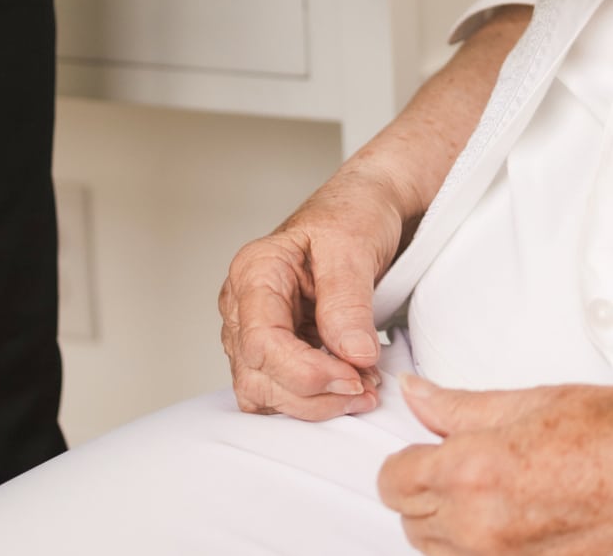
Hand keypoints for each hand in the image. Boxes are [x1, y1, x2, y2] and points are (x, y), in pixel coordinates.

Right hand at [217, 174, 405, 420]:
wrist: (367, 209)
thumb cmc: (354, 215)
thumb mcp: (354, 247)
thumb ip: (348, 304)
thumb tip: (353, 357)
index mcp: (255, 271)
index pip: (261, 342)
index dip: (305, 371)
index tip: (354, 376)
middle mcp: (245, 305)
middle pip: (257, 376)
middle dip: (314, 393)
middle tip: (367, 386)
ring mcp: (257, 330)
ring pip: (265, 393)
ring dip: (315, 403)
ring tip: (364, 387)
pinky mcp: (277, 348)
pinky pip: (281, 392)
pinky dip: (315, 400)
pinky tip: (350, 385)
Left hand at [380, 379, 612, 555]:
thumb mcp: (541, 401)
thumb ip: (466, 407)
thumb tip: (421, 398)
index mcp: (474, 472)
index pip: (394, 481)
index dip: (411, 460)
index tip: (434, 450)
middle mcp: (482, 531)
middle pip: (413, 522)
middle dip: (432, 493)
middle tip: (476, 466)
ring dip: (458, 528)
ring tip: (510, 494)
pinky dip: (494, 553)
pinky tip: (530, 526)